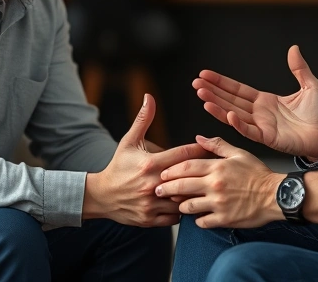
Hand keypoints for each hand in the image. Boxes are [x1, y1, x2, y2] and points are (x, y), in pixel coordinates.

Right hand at [84, 94, 208, 226]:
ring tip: (205, 188)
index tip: (211, 148)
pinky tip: (188, 203)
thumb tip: (149, 97)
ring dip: (194, 194)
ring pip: (183, 200)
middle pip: (188, 178)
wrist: (101, 196)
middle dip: (203, 173)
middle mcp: (152, 184)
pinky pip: (175, 217)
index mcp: (150, 164)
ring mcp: (151, 204)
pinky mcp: (150, 219)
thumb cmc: (118, 167)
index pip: (184, 155)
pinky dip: (183, 210)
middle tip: (216, 168)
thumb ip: (143, 120)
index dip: (201, 150)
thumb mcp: (128, 141)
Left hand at [155, 135, 283, 228]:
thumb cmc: (258, 174)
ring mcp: (218, 203)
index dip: (171, 171)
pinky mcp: (224, 219)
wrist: (276, 195)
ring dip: (180, 206)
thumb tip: (198, 139)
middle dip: (166, 189)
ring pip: (188, 206)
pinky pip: (202, 222)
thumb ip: (217, 145)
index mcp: (217, 167)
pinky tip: (198, 217)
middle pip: (181, 186)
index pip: (186, 167)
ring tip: (178, 205)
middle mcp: (215, 185)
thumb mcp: (239, 153)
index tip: (162, 174)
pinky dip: (197, 220)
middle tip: (158, 191)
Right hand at [194, 45, 317, 159]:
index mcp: (266, 101)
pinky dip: (238, 123)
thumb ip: (299, 69)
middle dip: (213, 92)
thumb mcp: (311, 86)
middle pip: (230, 100)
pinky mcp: (268, 138)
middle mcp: (259, 113)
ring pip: (234, 115)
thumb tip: (293, 48)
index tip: (205, 75)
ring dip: (218, 106)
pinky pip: (249, 130)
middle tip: (195, 84)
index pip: (238, 90)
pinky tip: (227, 113)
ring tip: (202, 97)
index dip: (222, 82)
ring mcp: (262, 126)